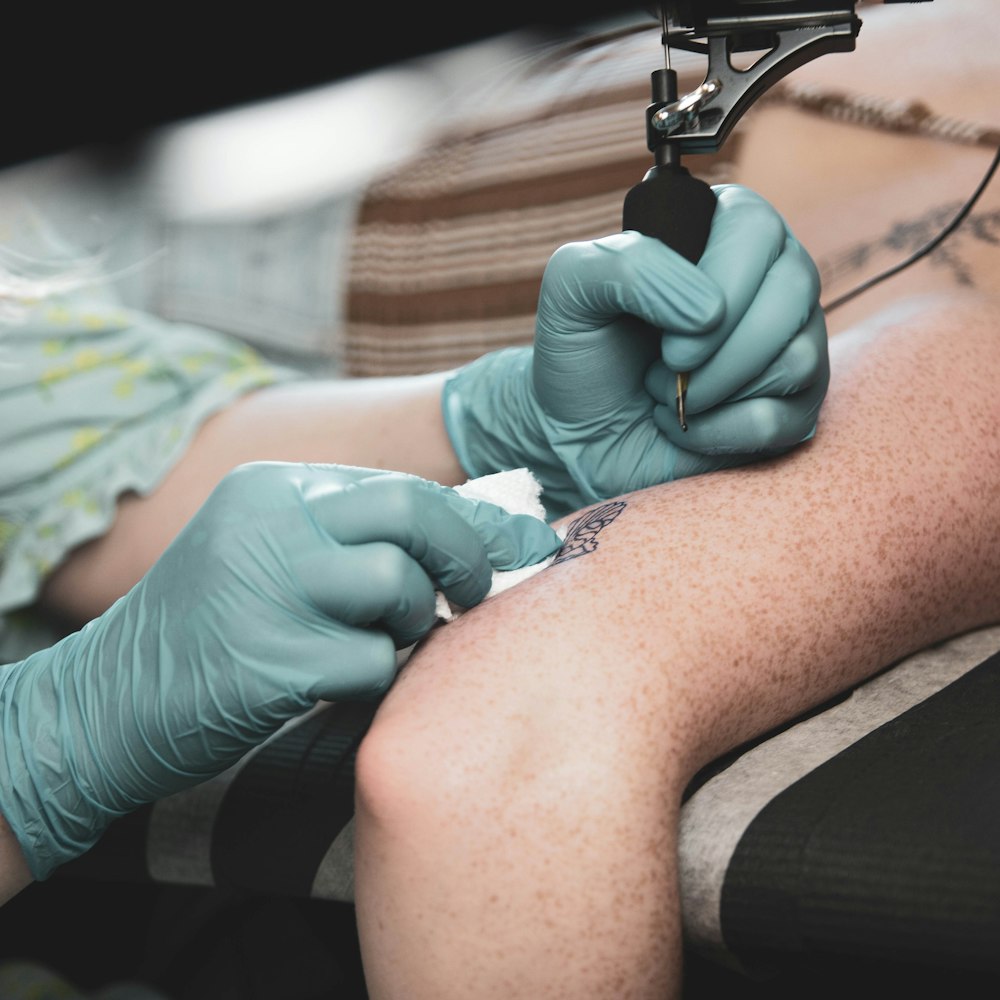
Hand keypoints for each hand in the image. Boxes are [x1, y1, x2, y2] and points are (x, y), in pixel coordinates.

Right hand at [0, 462, 559, 878]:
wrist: (106, 703)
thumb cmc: (210, 629)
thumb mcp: (270, 555)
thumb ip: (356, 538)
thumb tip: (481, 535)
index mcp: (272, 488)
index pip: (399, 488)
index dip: (471, 520)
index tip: (524, 545)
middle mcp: (269, 523)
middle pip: (413, 514)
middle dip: (466, 556)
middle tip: (472, 592)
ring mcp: (266, 588)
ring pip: (400, 587)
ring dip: (413, 625)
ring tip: (377, 642)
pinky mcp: (269, 659)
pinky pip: (373, 663)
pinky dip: (373, 681)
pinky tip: (335, 684)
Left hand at [441, 184, 827, 515]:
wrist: (579, 431)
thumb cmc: (582, 349)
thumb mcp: (574, 287)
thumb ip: (629, 265)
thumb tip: (712, 312)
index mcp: (725, 229)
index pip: (754, 227)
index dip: (717, 285)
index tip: (668, 338)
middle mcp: (771, 278)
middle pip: (792, 291)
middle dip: (717, 348)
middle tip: (664, 367)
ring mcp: (792, 343)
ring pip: (798, 357)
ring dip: (712, 390)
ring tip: (667, 393)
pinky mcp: (792, 408)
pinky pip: (785, 418)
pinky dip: (721, 431)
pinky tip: (688, 426)